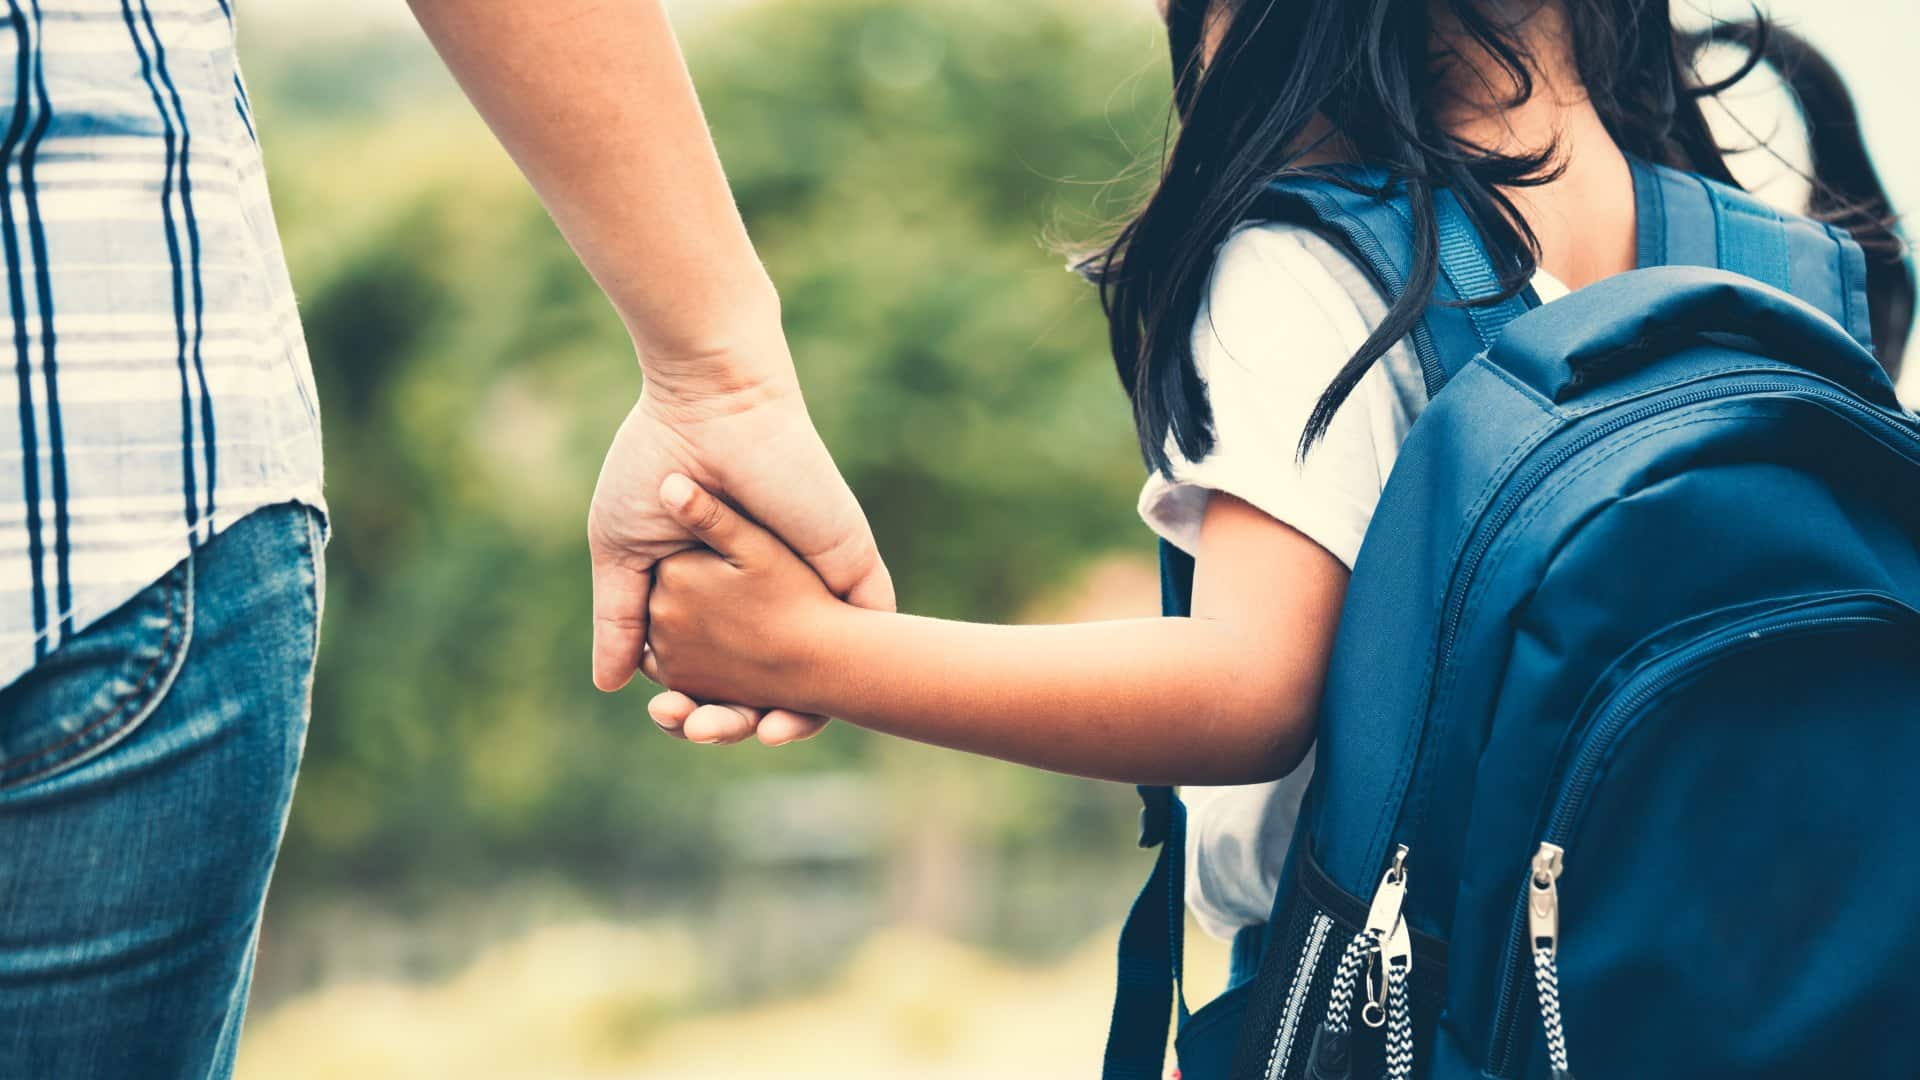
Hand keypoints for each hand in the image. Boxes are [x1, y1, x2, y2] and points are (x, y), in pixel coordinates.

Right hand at [588, 342, 892, 744]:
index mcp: (718, 592)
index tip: (669, 718)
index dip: (694, 704)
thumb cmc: (657, 466)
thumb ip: (620, 618)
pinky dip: (845, 687)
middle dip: (736, 720)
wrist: (712, 408)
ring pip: (818, 676)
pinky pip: (867, 642)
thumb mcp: (624, 553)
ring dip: (789, 718)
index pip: (714, 670)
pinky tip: (806, 717)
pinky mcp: (852, 570)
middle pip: (765, 684)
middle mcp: (769, 596)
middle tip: (700, 732)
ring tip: (754, 735)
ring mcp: (813, 586)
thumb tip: (609, 686)